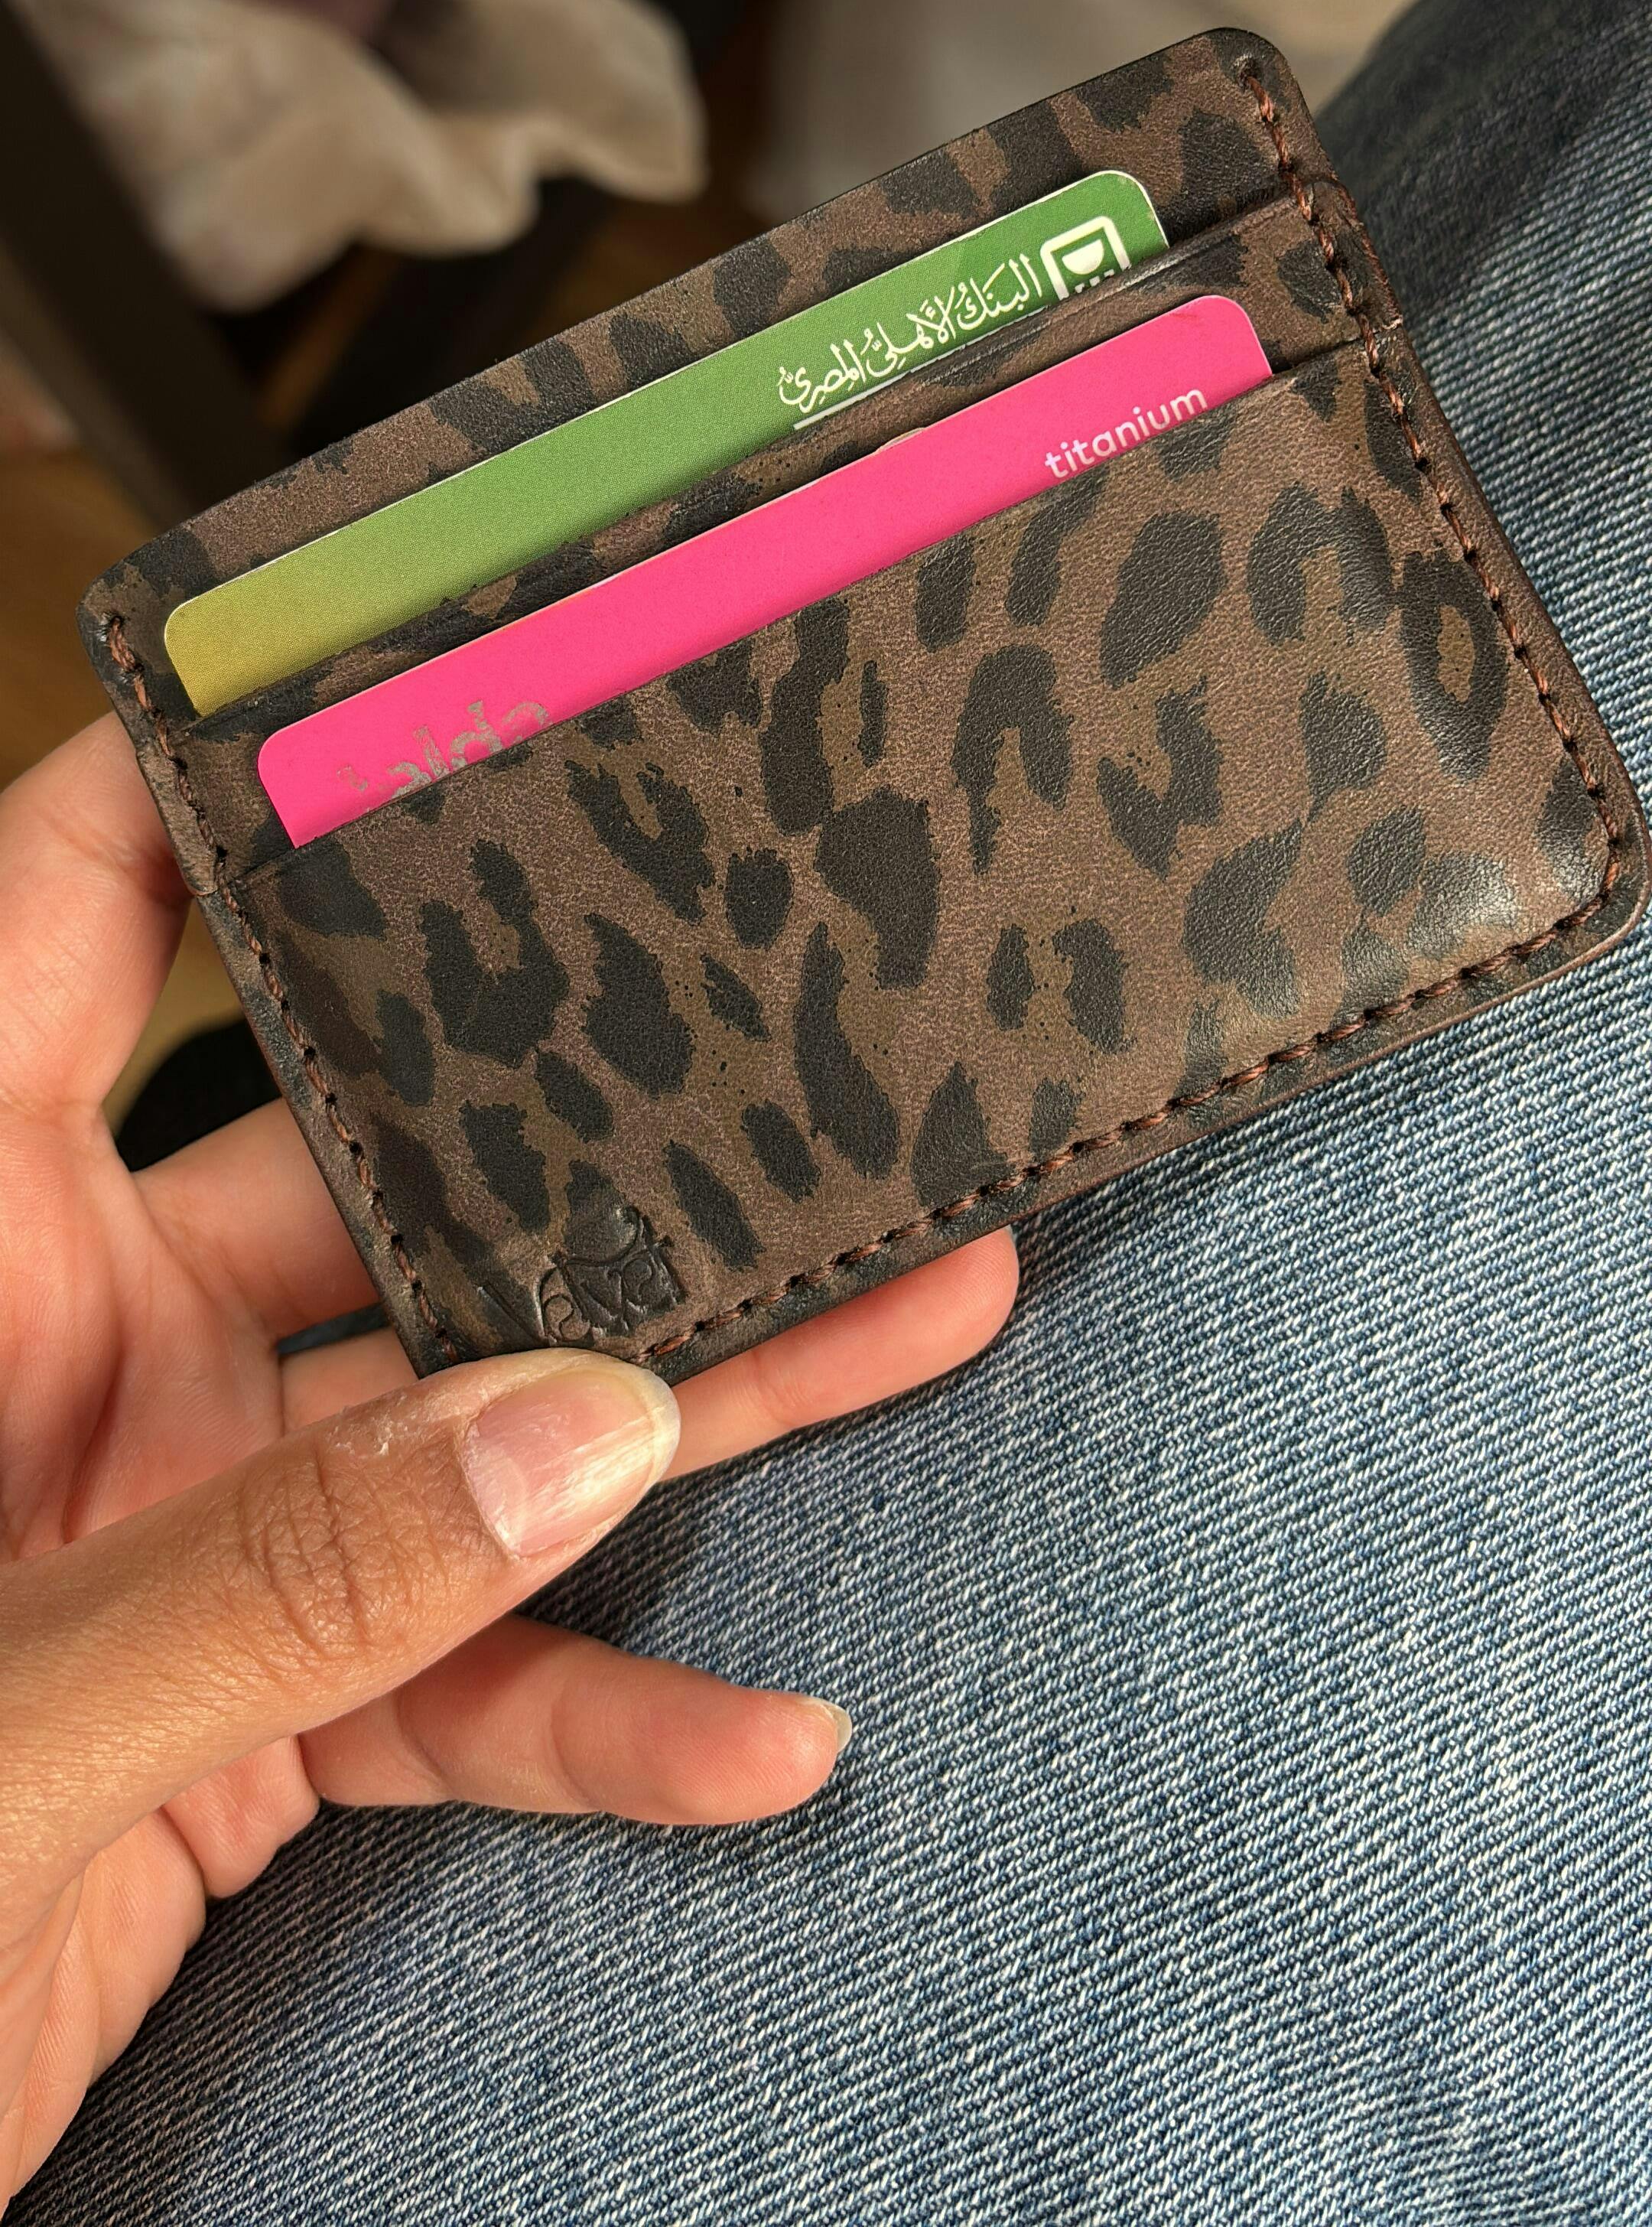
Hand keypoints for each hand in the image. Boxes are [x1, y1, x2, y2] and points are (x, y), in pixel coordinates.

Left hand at [0, 719, 1015, 2200]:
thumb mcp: (0, 1725)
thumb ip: (278, 1578)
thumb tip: (582, 1433)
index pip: (71, 923)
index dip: (224, 779)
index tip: (438, 677)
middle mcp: (73, 1352)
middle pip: (366, 1176)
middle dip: (596, 1124)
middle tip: (807, 1033)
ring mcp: (173, 1526)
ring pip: (466, 1423)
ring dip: (689, 1404)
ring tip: (923, 1314)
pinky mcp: (240, 1713)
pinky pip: (451, 1686)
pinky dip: (599, 1718)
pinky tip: (761, 1743)